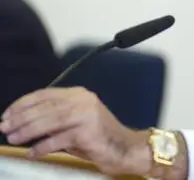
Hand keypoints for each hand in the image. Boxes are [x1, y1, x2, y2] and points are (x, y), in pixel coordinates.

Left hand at [0, 86, 150, 175]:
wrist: (127, 148)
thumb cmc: (99, 138)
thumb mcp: (75, 122)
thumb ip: (55, 119)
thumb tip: (24, 122)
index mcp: (79, 94)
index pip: (45, 94)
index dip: (23, 104)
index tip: (7, 114)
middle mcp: (84, 101)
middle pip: (46, 107)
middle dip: (21, 117)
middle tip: (5, 127)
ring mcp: (87, 115)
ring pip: (51, 120)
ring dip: (28, 130)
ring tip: (13, 138)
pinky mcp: (89, 132)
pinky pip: (59, 139)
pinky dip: (43, 147)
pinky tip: (32, 152)